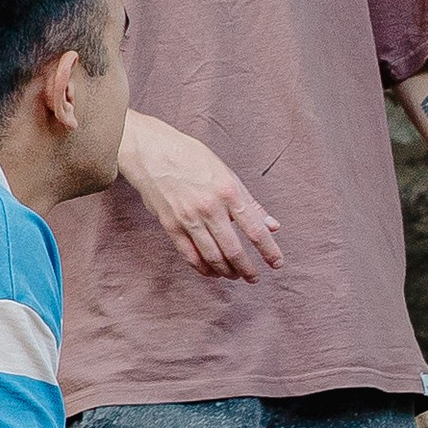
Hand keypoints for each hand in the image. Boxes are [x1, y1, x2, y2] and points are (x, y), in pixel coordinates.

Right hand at [120, 108, 283, 279]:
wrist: (150, 150)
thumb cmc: (191, 158)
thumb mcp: (227, 173)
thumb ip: (249, 202)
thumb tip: (272, 226)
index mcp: (228, 191)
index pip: (255, 230)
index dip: (268, 251)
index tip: (277, 264)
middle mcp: (210, 207)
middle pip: (233, 250)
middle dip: (247, 269)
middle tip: (254, 277)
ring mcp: (188, 218)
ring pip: (212, 257)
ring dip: (227, 272)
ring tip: (235, 275)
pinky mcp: (171, 225)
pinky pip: (190, 255)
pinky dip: (203, 268)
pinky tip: (212, 272)